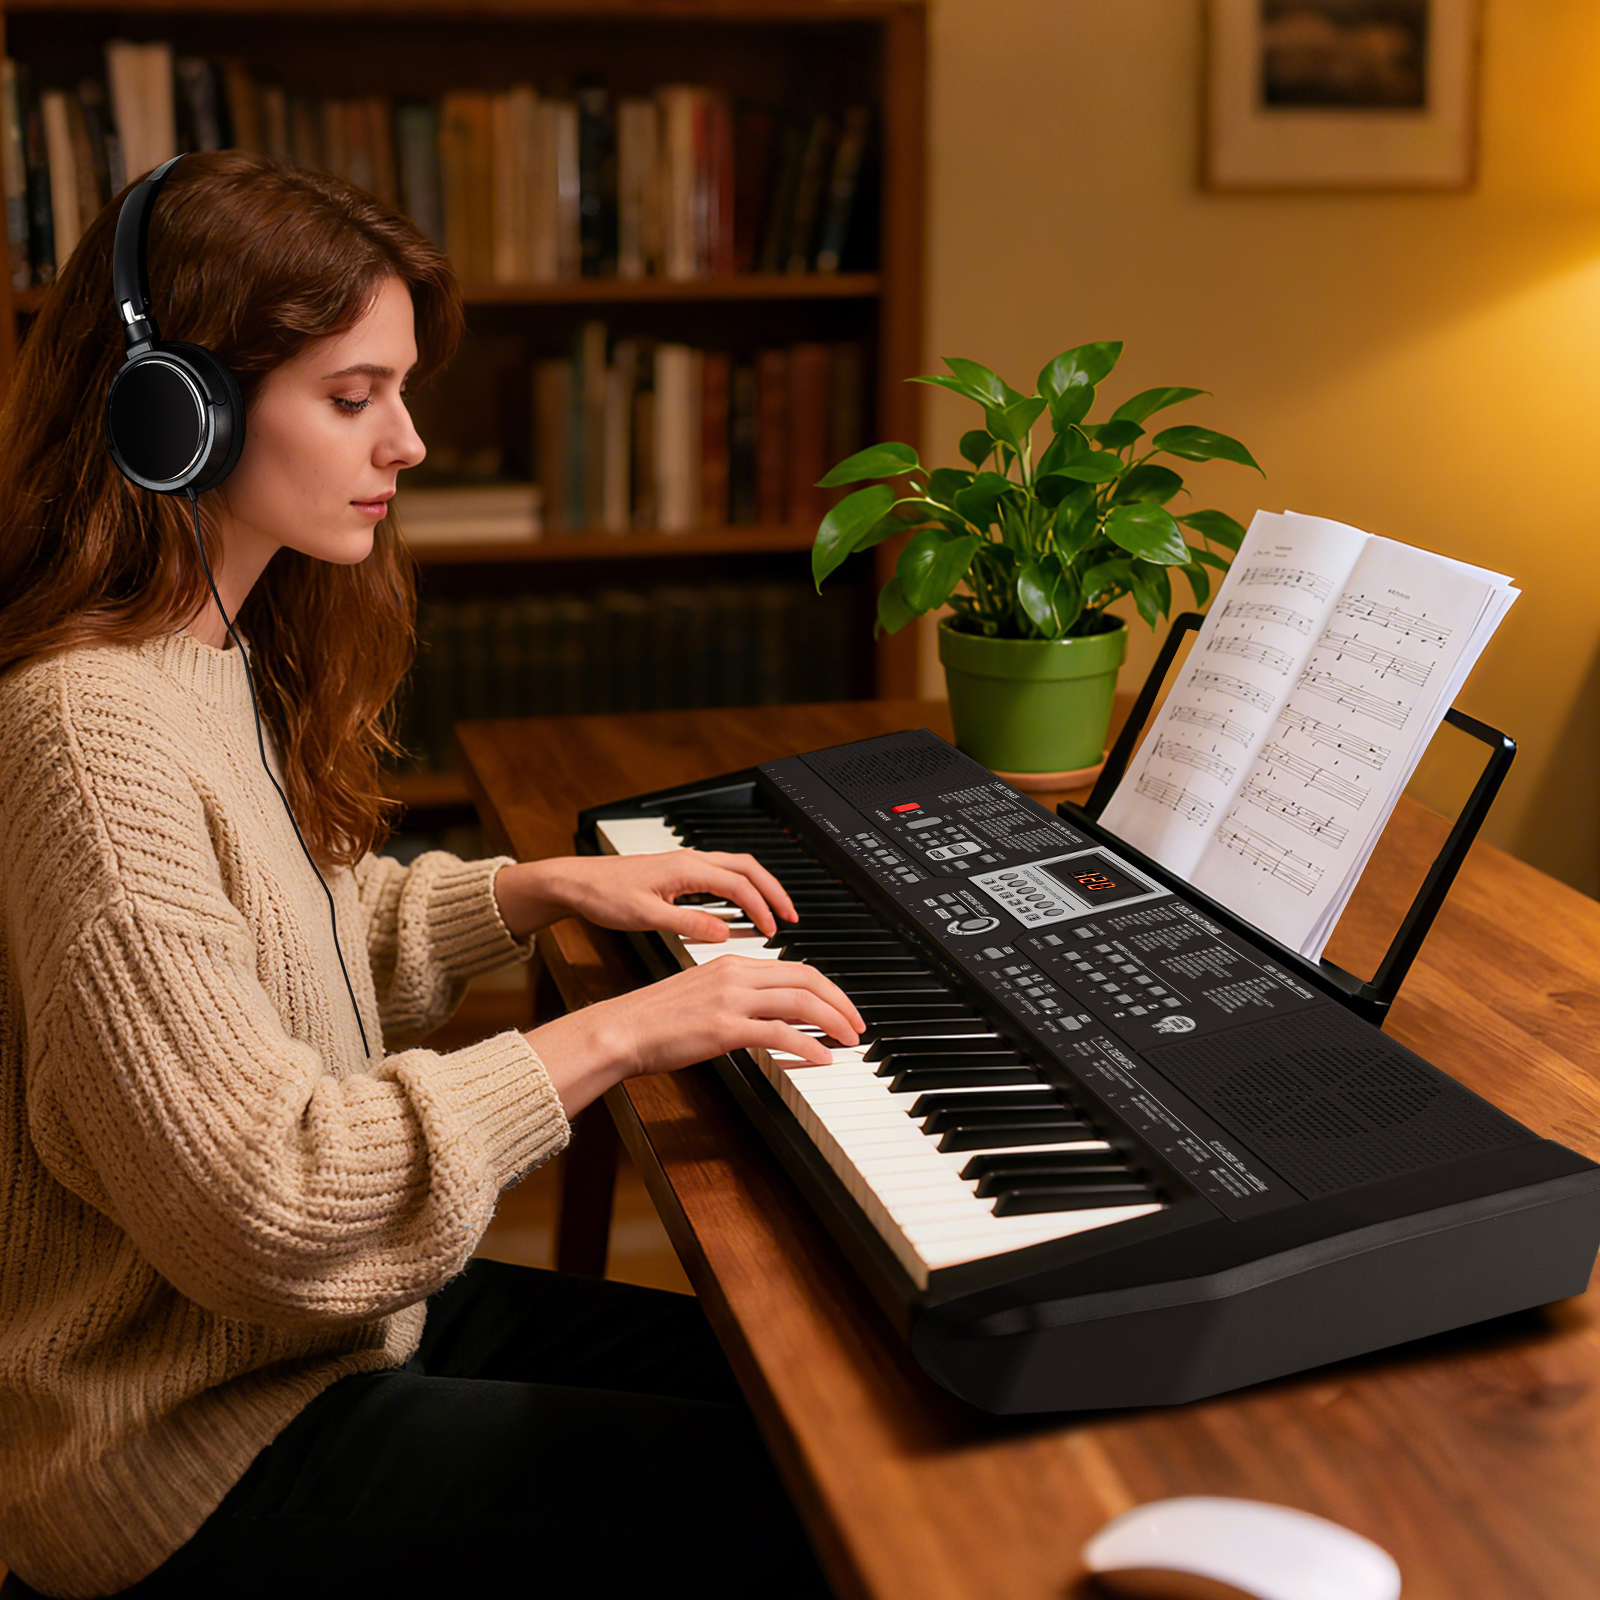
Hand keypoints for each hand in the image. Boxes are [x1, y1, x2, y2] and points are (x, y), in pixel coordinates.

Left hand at [495, 851, 798, 942]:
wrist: (575, 882)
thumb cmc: (603, 896)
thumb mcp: (647, 917)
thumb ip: (688, 924)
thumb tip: (724, 933)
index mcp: (686, 868)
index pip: (739, 885)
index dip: (762, 908)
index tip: (774, 930)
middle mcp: (690, 861)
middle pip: (747, 868)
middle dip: (773, 891)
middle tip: (791, 917)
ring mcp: (684, 864)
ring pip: (735, 869)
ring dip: (758, 889)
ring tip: (773, 913)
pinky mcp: (677, 872)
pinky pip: (720, 875)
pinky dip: (739, 890)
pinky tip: (739, 909)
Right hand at [527, 956, 865, 1118]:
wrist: (621, 1029)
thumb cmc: (654, 1019)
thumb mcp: (701, 995)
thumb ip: (736, 997)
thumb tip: (770, 1016)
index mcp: (731, 963)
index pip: (794, 968)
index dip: (827, 988)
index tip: (842, 1007)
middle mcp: (735, 975)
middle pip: (806, 980)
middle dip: (840, 1002)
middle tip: (858, 1024)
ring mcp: (731, 1000)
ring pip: (799, 1002)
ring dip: (833, 1021)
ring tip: (849, 1040)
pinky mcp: (724, 1027)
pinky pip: (779, 1033)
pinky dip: (808, 1045)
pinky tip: (822, 1058)